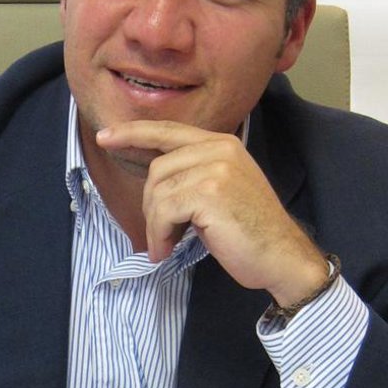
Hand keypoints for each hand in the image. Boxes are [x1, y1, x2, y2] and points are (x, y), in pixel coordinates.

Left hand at [95, 120, 327, 300]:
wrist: (282, 256)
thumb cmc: (250, 232)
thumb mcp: (221, 192)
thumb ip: (193, 176)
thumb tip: (152, 181)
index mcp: (221, 144)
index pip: (168, 131)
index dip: (133, 133)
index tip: (105, 137)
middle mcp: (219, 149)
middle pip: (156, 169)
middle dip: (150, 206)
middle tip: (161, 235)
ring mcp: (215, 168)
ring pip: (157, 191)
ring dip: (155, 225)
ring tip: (166, 245)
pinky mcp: (209, 192)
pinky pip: (163, 210)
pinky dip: (159, 235)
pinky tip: (168, 250)